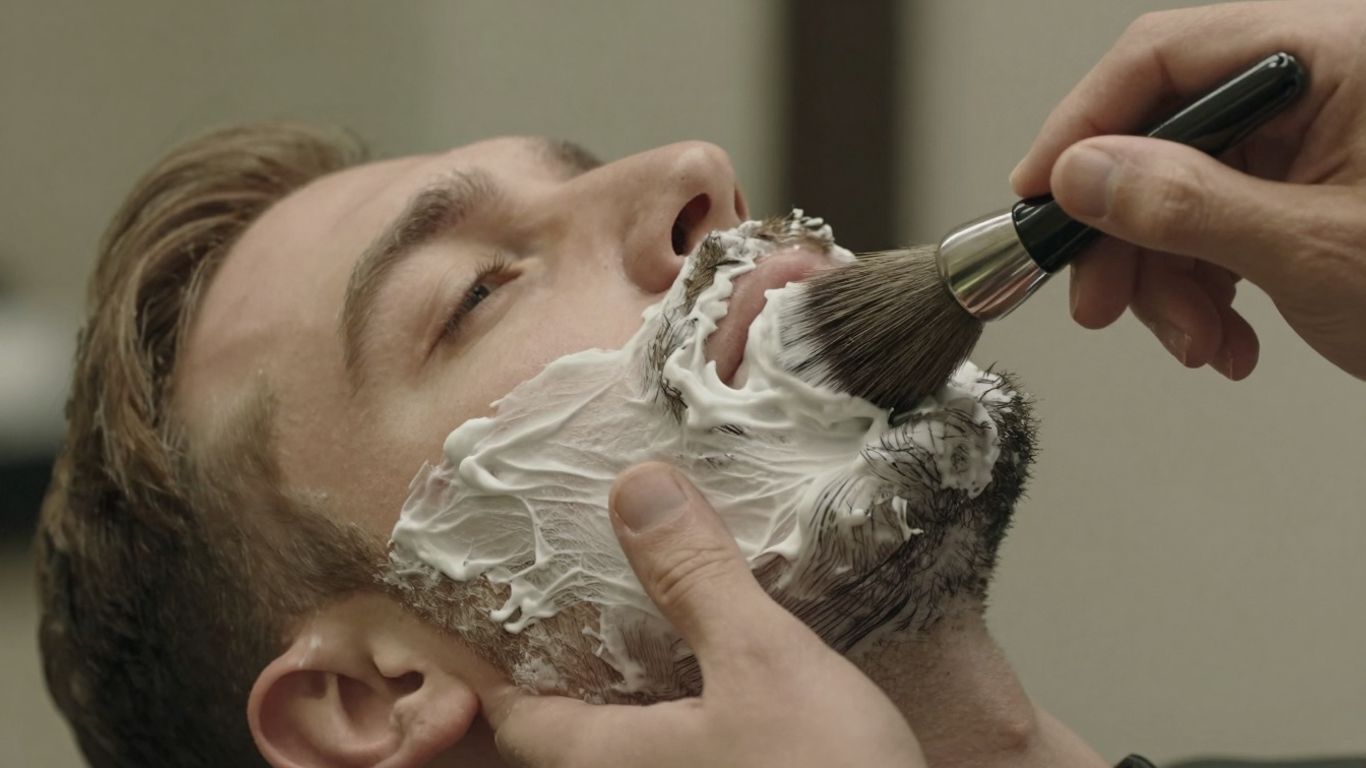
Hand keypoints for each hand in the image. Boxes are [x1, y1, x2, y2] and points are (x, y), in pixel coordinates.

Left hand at [485, 462, 924, 767]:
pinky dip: (676, 708)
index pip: (514, 711)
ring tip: (645, 614)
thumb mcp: (762, 663)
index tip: (485, 599)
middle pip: (565, 730)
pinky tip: (713, 674)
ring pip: (626, 744)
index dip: (493, 656)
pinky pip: (676, 752)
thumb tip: (634, 487)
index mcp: (604, 763)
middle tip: (571, 588)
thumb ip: (696, 578)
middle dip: (564, 662)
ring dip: (627, 685)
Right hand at [1011, 0, 1365, 380]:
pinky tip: (1229, 339)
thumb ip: (1189, 206)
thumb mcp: (1315, 248)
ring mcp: (1314, 144)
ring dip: (1168, 282)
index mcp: (1338, 54)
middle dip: (1126, 234)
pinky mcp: (1310, 194)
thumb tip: (1086, 173)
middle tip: (1100, 301)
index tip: (1039, 190)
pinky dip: (1206, 292)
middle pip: (1166, 138)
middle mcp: (1320, 87)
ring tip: (1195, 343)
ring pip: (1183, 196)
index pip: (1167, 57)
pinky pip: (1220, 230)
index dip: (1084, 123)